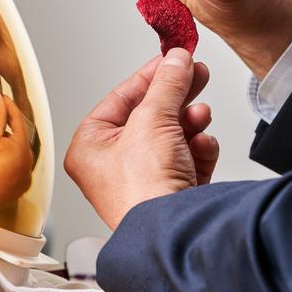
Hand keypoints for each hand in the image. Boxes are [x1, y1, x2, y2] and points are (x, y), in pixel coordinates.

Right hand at [0, 96, 33, 208]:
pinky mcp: (25, 185)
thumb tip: (2, 103)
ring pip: (23, 153)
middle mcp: (29, 162)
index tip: (6, 100)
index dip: (11, 108)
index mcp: (22, 148)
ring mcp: (28, 174)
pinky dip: (15, 163)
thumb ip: (0, 118)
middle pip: (22, 139)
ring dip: (14, 148)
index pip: (19, 122)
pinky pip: (23, 168)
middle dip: (12, 132)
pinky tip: (3, 163)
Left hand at [64, 49, 218, 228]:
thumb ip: (166, 84)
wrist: (175, 233)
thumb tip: (175, 60)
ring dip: (188, 123)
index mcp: (89, 147)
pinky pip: (185, 160)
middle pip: (147, 116)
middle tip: (194, 73)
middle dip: (175, 96)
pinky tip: (203, 146)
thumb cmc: (142, 190)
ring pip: (170, 137)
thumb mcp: (152, 120)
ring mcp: (141, 180)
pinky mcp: (169, 193)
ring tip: (200, 114)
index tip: (169, 58)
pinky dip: (197, 150)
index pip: (119, 99)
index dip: (147, 76)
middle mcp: (110, 165)